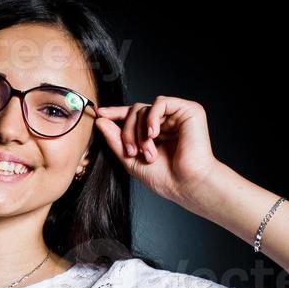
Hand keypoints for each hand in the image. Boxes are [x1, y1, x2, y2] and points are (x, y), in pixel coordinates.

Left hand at [93, 96, 221, 206]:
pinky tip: (153, 134)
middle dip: (127, 132)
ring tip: (148, 152)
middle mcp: (166, 121)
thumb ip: (115, 140)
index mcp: (155, 132)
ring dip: (139, 132)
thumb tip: (100, 120)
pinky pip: (161, 102)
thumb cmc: (164, 178)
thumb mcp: (130, 159)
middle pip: (135, 112)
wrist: (186, 185)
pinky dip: (151, 117)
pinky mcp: (188, 110)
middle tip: (132, 152)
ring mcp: (177, 115)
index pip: (132, 116)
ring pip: (144, 108)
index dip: (116, 113)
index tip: (100, 113)